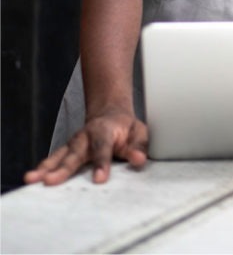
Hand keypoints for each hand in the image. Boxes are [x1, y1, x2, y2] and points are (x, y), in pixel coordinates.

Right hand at [23, 109, 147, 185]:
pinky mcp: (67, 150)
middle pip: (74, 154)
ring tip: (33, 179)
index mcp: (104, 130)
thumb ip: (138, 146)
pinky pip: (53, 159)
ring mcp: (74, 143)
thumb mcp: (138, 132)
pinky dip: (43, 168)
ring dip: (46, 168)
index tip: (99, 179)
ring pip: (59, 156)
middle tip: (51, 181)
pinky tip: (32, 179)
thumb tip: (138, 159)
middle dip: (62, 168)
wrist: (110, 113)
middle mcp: (85, 136)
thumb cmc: (125, 127)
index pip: (102, 148)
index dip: (101, 163)